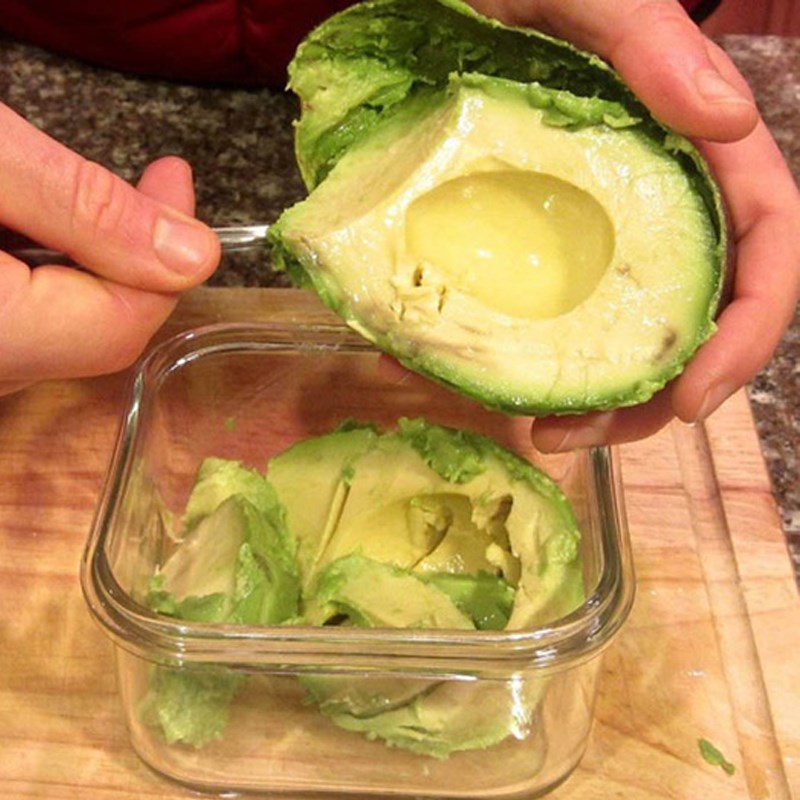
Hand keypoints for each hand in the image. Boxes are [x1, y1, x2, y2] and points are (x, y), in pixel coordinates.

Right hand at [0, 103, 219, 396]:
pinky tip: (28, 222)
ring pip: (55, 330)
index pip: (118, 325)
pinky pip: (20, 324)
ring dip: (88, 263)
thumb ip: (87, 209)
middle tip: (153, 181)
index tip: (175, 180)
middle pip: (90, 332)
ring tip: (78, 191)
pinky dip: (40, 273)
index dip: (166, 262)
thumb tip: (195, 255)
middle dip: (134, 259)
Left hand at [469, 0, 799, 450]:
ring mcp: (589, 229)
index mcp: (690, 153)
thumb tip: (728, 122)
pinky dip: (515, 355)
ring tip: (534, 430)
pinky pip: (539, 310)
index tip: (695, 401)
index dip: (743, 336)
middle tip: (578, 436)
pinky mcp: (530, 240)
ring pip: (616, 331)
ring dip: (583, 396)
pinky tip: (466, 378)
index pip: (762, 250)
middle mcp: (651, 204)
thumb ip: (649, 46)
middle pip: (687, 317)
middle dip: (649, 394)